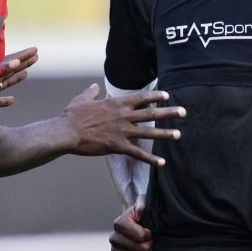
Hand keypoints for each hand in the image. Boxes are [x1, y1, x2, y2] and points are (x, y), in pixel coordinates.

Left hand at [0, 47, 37, 107]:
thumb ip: (2, 69)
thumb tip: (16, 62)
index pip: (12, 61)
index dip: (23, 55)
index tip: (35, 49)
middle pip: (10, 70)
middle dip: (23, 62)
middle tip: (36, 56)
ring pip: (4, 83)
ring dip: (15, 78)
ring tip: (25, 73)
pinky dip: (4, 100)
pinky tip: (12, 100)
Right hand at [63, 84, 184, 165]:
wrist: (67, 132)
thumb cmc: (73, 116)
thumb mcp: (82, 99)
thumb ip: (92, 92)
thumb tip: (96, 87)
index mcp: (116, 104)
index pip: (141, 98)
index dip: (155, 96)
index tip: (167, 95)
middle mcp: (123, 116)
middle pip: (151, 113)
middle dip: (169, 112)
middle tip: (184, 112)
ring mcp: (122, 131)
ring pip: (149, 132)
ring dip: (165, 134)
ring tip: (178, 134)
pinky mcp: (118, 146)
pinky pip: (138, 153)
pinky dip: (150, 159)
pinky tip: (162, 163)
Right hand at [110, 198, 151, 250]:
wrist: (140, 228)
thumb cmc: (144, 215)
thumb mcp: (145, 204)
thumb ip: (143, 204)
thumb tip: (140, 211)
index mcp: (120, 223)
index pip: (136, 234)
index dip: (146, 234)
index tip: (149, 232)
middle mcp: (114, 237)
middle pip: (136, 248)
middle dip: (148, 246)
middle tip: (151, 242)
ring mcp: (114, 250)